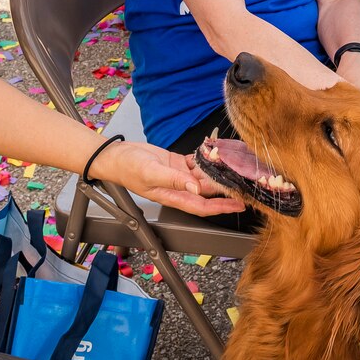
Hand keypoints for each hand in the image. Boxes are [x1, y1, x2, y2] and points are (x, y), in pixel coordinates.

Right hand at [92, 140, 245, 216]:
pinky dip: (205, 158)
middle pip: (207, 192)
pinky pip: (194, 162)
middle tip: (244, 184)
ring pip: (203, 176)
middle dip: (225, 189)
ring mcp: (178, 175)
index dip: (222, 207)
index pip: (203, 206)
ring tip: (234, 167)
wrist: (115, 156)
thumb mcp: (151, 173)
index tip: (239, 205)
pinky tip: (215, 152)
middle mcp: (178, 187)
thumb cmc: (127, 168)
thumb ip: (174, 181)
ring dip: (217, 172)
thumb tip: (196, 188)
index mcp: (173, 195)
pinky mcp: (175, 163)